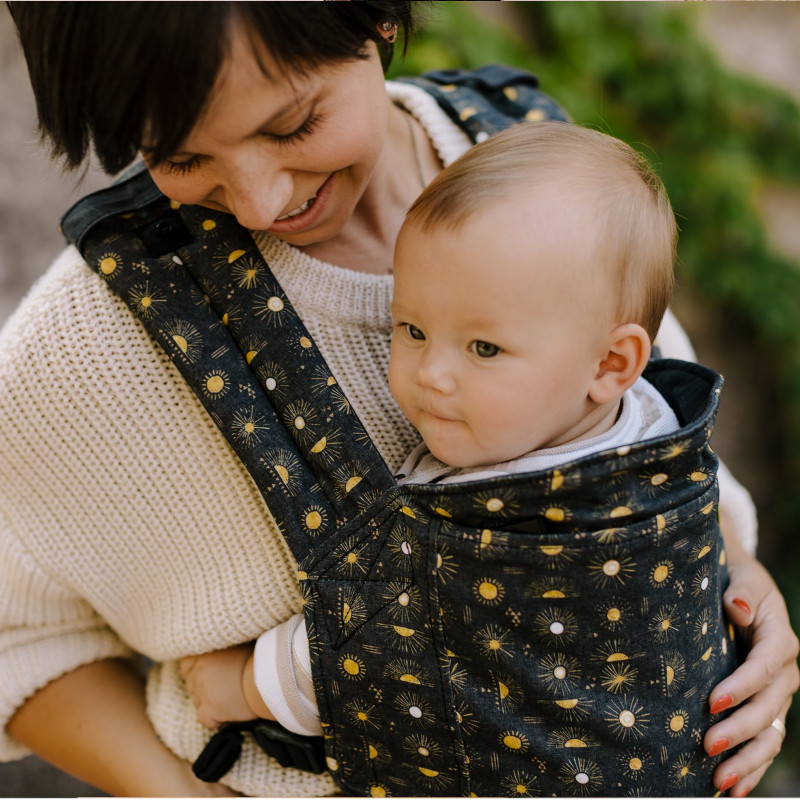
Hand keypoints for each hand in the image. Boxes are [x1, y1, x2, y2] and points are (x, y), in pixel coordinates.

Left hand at [180, 643, 255, 728]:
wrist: (269, 678)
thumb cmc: (260, 659)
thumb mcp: (241, 645)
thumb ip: (225, 650)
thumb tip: (225, 654)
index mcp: (207, 652)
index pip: (186, 663)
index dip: (194, 669)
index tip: (205, 673)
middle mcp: (199, 670)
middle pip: (191, 684)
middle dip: (203, 688)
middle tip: (221, 689)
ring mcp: (202, 691)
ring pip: (198, 702)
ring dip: (210, 703)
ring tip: (229, 700)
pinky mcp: (208, 709)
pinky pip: (206, 719)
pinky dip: (216, 719)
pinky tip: (229, 715)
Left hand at [704, 540, 798, 796]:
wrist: (741, 591)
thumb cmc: (736, 581)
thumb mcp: (743, 576)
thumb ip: (742, 590)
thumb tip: (737, 606)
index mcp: (779, 639)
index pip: (765, 667)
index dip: (742, 686)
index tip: (711, 702)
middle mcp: (784, 673)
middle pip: (768, 708)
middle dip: (739, 731)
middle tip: (706, 746)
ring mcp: (778, 696)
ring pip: (770, 735)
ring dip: (747, 761)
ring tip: (719, 781)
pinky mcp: (766, 710)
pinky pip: (765, 744)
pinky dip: (752, 769)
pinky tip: (734, 790)